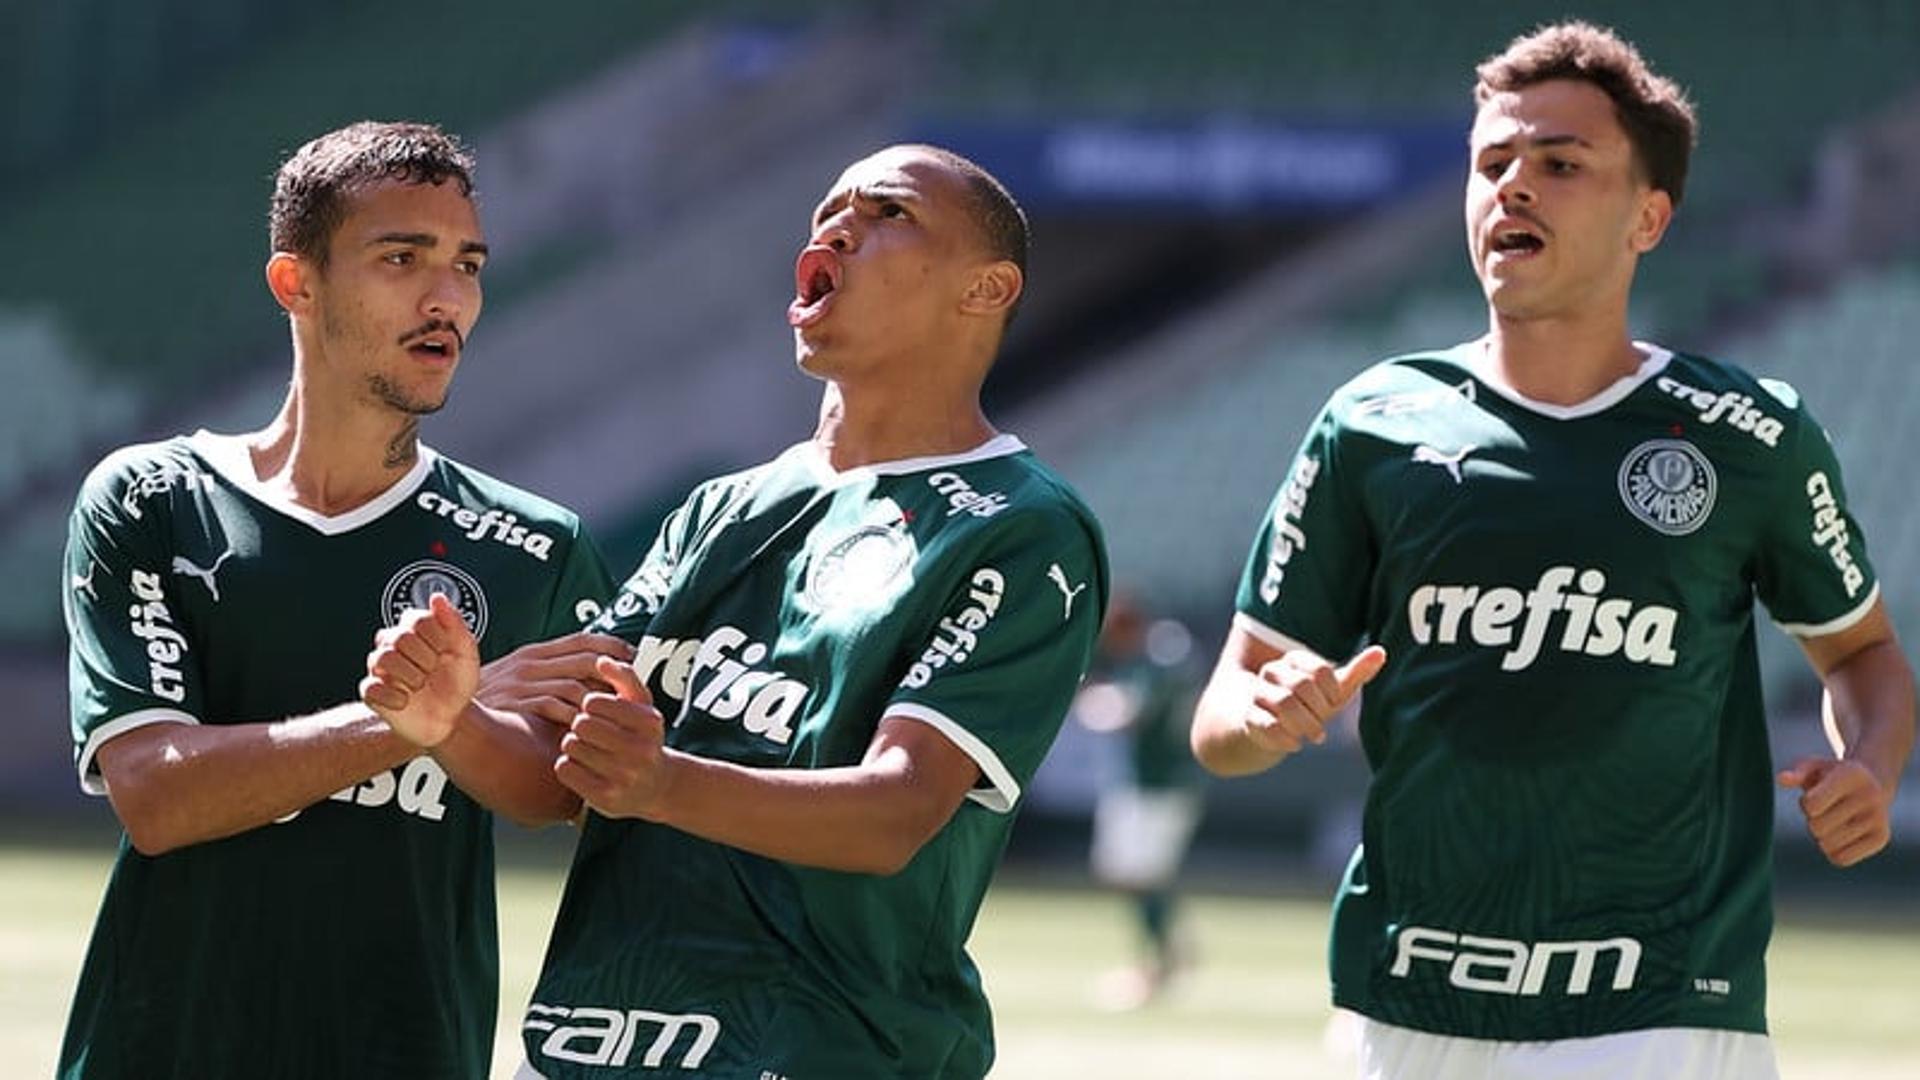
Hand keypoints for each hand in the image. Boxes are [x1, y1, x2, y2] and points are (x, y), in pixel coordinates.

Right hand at [360, 592, 479, 747]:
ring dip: (410, 675)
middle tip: (434, 671)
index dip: (436, 636)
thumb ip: (454, 623)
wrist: (453, 717)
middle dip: (425, 658)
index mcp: (414, 631)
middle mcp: (393, 645)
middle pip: (399, 637)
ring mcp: (380, 668)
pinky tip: (406, 701)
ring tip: (421, 685)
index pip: (415, 617)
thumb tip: (437, 597)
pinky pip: (369, 687)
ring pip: (382, 658)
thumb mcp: (466, 653)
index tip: (446, 651)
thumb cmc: (457, 682)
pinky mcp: (372, 692)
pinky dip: (392, 696)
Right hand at [476, 631, 634, 724]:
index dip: (611, 645)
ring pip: (575, 685)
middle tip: (633, 689)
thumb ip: (547, 672)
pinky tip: (585, 728)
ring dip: (597, 701)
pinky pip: (554, 708)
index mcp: (535, 652)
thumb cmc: (490, 698)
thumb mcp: (517, 675)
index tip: (632, 655)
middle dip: (614, 673)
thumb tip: (586, 676)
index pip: (582, 639)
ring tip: (615, 713)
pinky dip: (573, 718)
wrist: (448, 711)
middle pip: (586, 660)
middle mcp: (532, 663)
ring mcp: (524, 683)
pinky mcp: (516, 705)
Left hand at [554, 656, 674, 818]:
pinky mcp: (606, 798)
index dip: (589, 705)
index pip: (595, 702)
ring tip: (584, 748)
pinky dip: (567, 765)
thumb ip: (624, 677)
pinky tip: (581, 766)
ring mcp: (624, 777)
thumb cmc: (641, 736)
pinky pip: (565, 770)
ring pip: (571, 746)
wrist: (657, 786)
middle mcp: (641, 751)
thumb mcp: (641, 705)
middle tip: (586, 731)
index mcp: (649, 722)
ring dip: (572, 745)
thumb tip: (601, 660)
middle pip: (581, 725)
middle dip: (579, 725)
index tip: (595, 712)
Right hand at [1242, 645, 1385, 758]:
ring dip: (1306, 724)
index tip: (1333, 703)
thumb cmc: (1306, 707)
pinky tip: (1295, 745)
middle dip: (1319, 709)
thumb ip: (1356, 672)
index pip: (1320, 670)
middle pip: (1302, 685)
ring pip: (1284, 703)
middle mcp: (1273, 672)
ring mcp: (1258, 694)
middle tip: (1323, 722)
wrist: (1267, 729)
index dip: (1333, 691)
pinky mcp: (1249, 717)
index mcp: (1294, 660)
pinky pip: (1267, 725)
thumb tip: (1381, 652)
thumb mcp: (1333, 692)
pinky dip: (1286, 738)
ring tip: (1316, 736)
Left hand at [1777, 757, 1895, 866]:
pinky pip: (1841, 859)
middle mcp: (1870, 796)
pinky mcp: (1881, 838)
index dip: (1805, 804)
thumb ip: (1797, 773)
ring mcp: (1879, 818)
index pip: (1812, 805)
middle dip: (1813, 821)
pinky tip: (1841, 836)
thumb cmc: (1832, 776)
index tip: (1815, 795)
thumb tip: (1781, 779)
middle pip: (1817, 828)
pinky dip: (1833, 852)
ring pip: (1828, 845)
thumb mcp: (1814, 767)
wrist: (1872, 784)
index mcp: (1851, 775)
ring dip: (1823, 836)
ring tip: (1835, 820)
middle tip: (1826, 810)